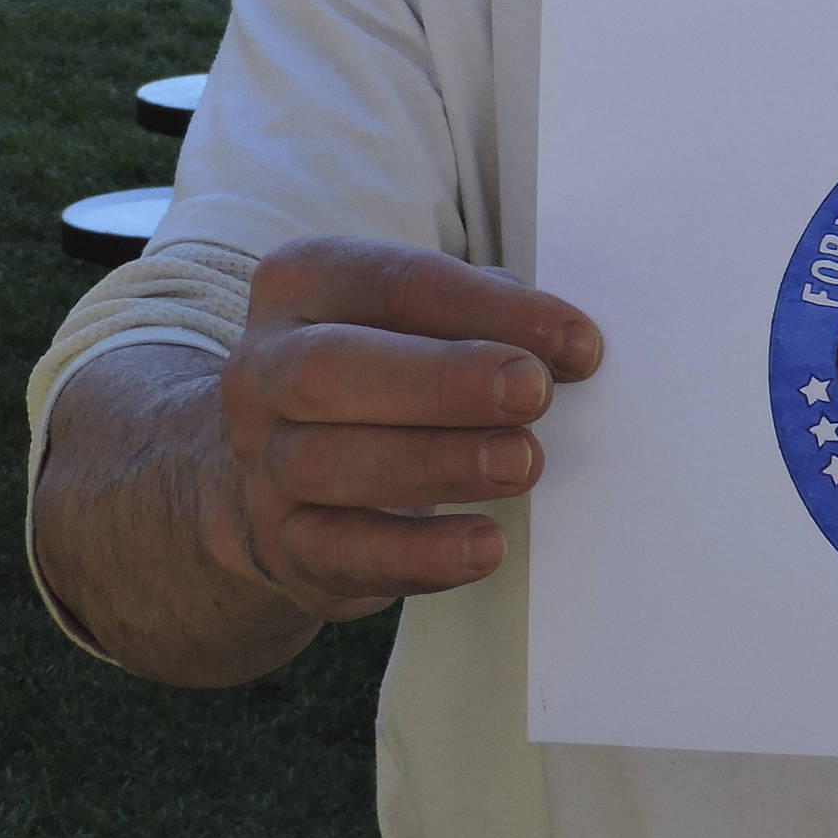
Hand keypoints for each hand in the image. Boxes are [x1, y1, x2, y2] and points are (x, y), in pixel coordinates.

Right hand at [211, 236, 602, 621]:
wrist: (283, 465)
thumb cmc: (386, 366)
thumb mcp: (423, 319)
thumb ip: (489, 317)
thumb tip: (569, 348)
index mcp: (304, 283)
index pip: (396, 283)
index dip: (490, 310)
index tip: (578, 342)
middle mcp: (263, 368)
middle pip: (332, 368)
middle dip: (442, 381)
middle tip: (534, 394)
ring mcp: (259, 460)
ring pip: (329, 463)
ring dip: (438, 465)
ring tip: (522, 464)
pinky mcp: (278, 543)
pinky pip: (338, 552)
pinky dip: (417, 555)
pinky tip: (484, 546)